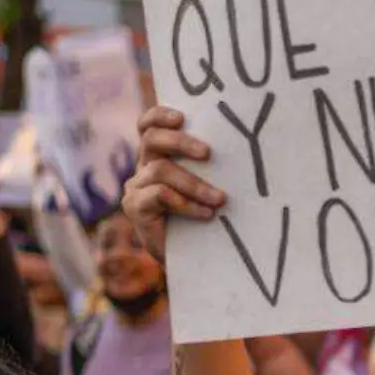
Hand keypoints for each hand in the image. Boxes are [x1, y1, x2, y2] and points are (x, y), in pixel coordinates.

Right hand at [122, 106, 226, 261]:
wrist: (194, 259)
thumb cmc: (207, 217)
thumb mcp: (209, 185)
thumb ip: (210, 166)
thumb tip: (240, 146)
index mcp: (159, 154)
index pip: (149, 125)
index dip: (160, 115)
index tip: (182, 118)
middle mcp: (144, 166)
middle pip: (152, 139)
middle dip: (180, 142)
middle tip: (208, 153)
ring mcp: (136, 186)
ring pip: (160, 170)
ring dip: (194, 184)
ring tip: (219, 199)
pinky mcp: (135, 207)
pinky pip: (159, 195)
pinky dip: (186, 204)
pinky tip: (206, 215)